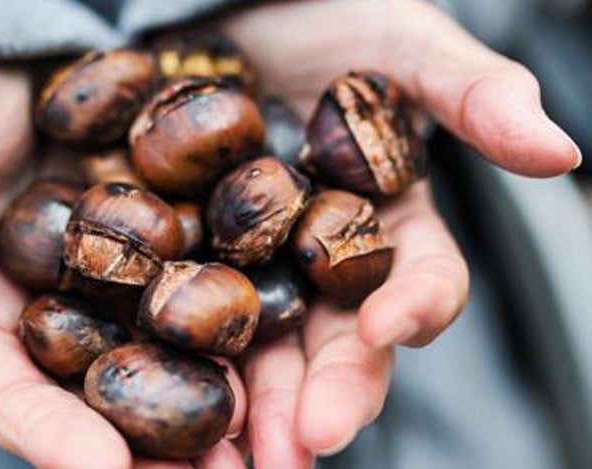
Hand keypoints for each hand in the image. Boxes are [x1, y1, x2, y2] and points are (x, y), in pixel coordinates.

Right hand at [0, 68, 248, 468]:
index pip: (8, 390)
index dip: (47, 432)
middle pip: (103, 401)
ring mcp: (129, 288)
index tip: (99, 468)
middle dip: (151, 451)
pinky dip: (252, 332)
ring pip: (170, 363)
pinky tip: (293, 359)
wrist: (29, 73)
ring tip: (265, 448)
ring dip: (219, 410)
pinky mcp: (182, 248)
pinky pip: (216, 294)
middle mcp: (67, 318)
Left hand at [222, 1, 580, 466]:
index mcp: (385, 218)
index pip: (415, 280)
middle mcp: (322, 256)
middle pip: (334, 341)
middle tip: (303, 444)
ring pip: (261, 350)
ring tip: (236, 458)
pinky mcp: (184, 257)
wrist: (221, 5)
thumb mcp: (400, 43)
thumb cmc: (323, 13)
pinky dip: (181, 363)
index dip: (413, 307)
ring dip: (255, 409)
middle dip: (325, 394)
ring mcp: (252, 263)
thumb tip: (559, 151)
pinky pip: (183, 316)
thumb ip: (472, 94)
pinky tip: (162, 397)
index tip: (390, 327)